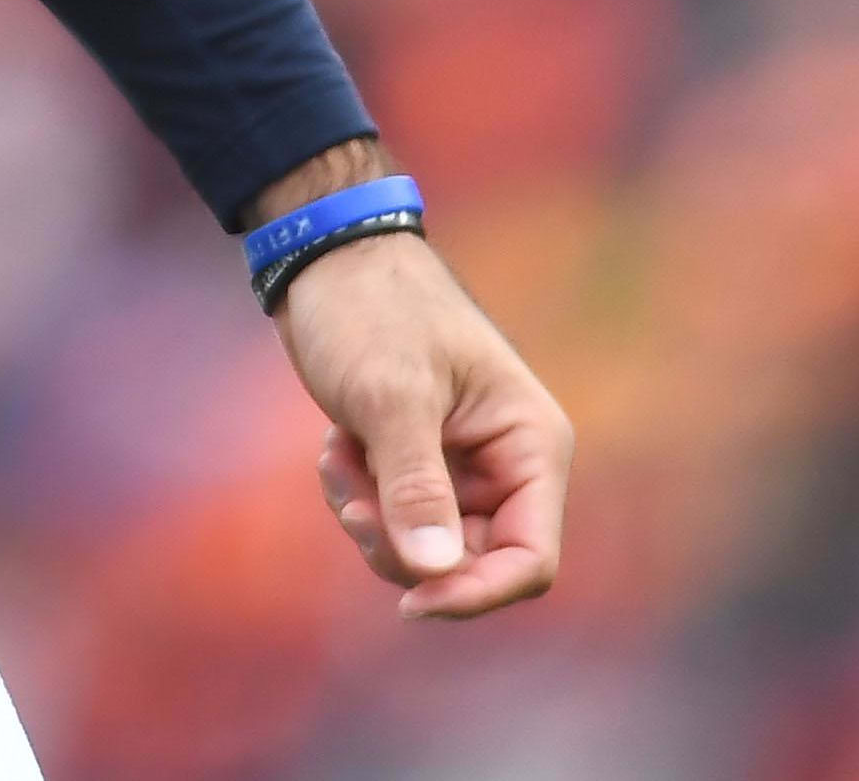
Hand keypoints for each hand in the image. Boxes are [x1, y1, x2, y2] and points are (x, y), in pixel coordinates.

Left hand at [283, 229, 570, 621]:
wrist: (326, 258)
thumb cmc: (371, 308)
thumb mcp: (392, 396)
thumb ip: (416, 487)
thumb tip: (434, 572)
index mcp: (531, 443)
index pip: (532, 559)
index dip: (476, 592)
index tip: (410, 600)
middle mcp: (507, 463)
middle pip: (470, 563)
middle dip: (402, 545)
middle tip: (350, 505)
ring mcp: (462, 467)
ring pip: (424, 548)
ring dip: (370, 516)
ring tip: (338, 456)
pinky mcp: (420, 463)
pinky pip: (393, 520)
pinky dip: (358, 496)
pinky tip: (335, 447)